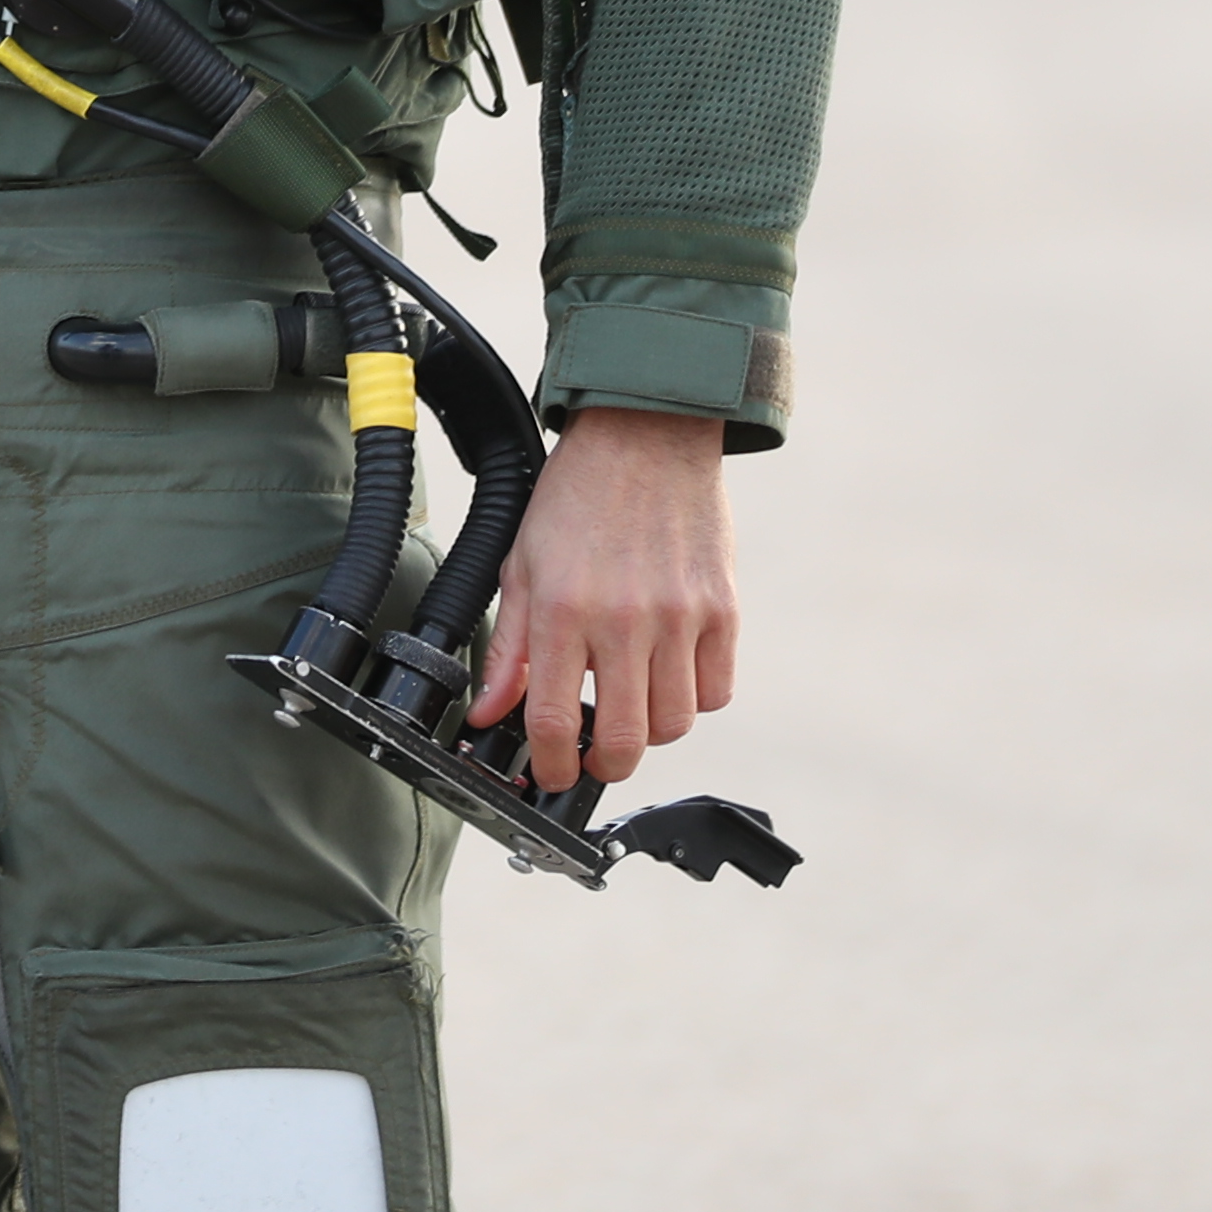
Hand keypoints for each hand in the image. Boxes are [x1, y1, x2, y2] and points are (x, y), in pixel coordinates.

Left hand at [467, 404, 736, 788]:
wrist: (646, 437)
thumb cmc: (577, 497)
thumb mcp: (521, 564)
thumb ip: (507, 647)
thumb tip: (488, 712)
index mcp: (562, 608)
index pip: (553, 718)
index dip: (549, 763)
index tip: (549, 774)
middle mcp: (624, 620)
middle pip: (625, 739)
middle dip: (604, 766)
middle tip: (592, 757)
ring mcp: (681, 618)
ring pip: (675, 723)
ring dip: (649, 731)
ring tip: (629, 704)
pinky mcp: (724, 610)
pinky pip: (717, 691)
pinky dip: (694, 699)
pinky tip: (669, 674)